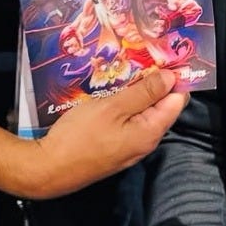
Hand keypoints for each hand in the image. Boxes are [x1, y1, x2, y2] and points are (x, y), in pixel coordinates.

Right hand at [18, 68, 186, 198]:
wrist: (48, 169)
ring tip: (123, 70)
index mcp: (151, 132)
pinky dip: (124, 105)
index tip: (162, 56)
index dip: (174, 78)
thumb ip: (144, 92)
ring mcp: (130, 146)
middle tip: (140, 58)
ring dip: (136, 92)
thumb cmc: (79, 136)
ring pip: (143, 113)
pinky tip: (112, 91)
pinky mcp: (115, 147)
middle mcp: (146, 142)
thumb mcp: (112, 107)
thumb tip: (172, 77)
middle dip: (154, 82)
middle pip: (161, 106)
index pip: (177, 100)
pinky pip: (128, 121)